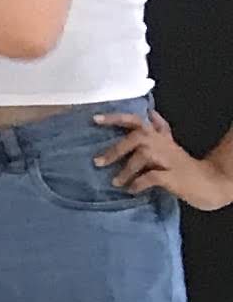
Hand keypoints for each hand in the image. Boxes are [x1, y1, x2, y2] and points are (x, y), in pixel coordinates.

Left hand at [98, 108, 232, 210]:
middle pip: (136, 137)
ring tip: (115, 182)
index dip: (115, 118)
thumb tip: (150, 111)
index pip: (136, 121)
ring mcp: (169, 159)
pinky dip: (138, 183)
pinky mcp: (173, 176)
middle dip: (115, 149)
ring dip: (126, 170)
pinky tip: (131, 189)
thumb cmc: (182, 164)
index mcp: (158, 137)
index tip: (95, 118)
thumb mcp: (169, 144)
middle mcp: (162, 144)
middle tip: (98, 162)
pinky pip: (151, 177)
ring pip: (143, 156)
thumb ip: (159, 129)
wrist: (208, 182)